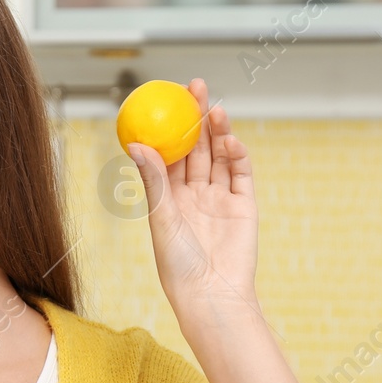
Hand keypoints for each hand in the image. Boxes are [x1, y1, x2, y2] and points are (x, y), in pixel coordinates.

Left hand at [125, 78, 259, 319]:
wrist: (212, 296)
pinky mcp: (244, 206)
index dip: (169, 125)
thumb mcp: (162, 218)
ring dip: (218, 131)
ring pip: (219, 156)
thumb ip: (154, 180)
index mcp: (169, 197)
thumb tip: (137, 143)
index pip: (169, 153)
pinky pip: (240, 173)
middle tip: (196, 86)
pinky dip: (237, 154)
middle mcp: (194, 194)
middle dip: (196, 116)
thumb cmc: (178, 265)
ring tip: (215, 109)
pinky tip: (230, 140)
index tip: (166, 97)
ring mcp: (221, 199)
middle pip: (196, 147)